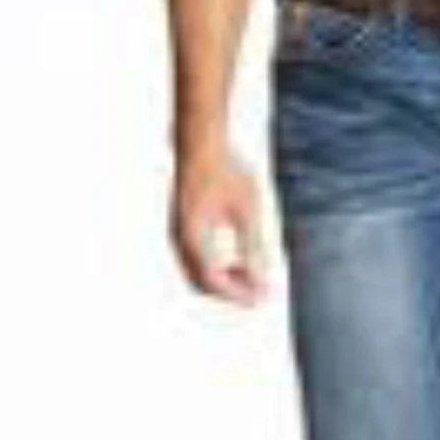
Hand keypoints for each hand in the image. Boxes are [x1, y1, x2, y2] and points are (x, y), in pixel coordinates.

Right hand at [169, 142, 269, 306]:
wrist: (201, 141)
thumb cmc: (226, 170)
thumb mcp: (248, 210)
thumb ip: (253, 246)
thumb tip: (262, 280)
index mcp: (192, 235)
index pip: (214, 281)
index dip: (239, 295)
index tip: (263, 298)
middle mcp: (179, 238)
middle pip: (202, 284)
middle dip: (232, 293)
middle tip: (261, 294)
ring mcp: (176, 233)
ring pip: (197, 275)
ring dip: (225, 282)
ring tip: (254, 278)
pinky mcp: (181, 227)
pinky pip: (196, 261)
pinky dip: (217, 269)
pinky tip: (239, 262)